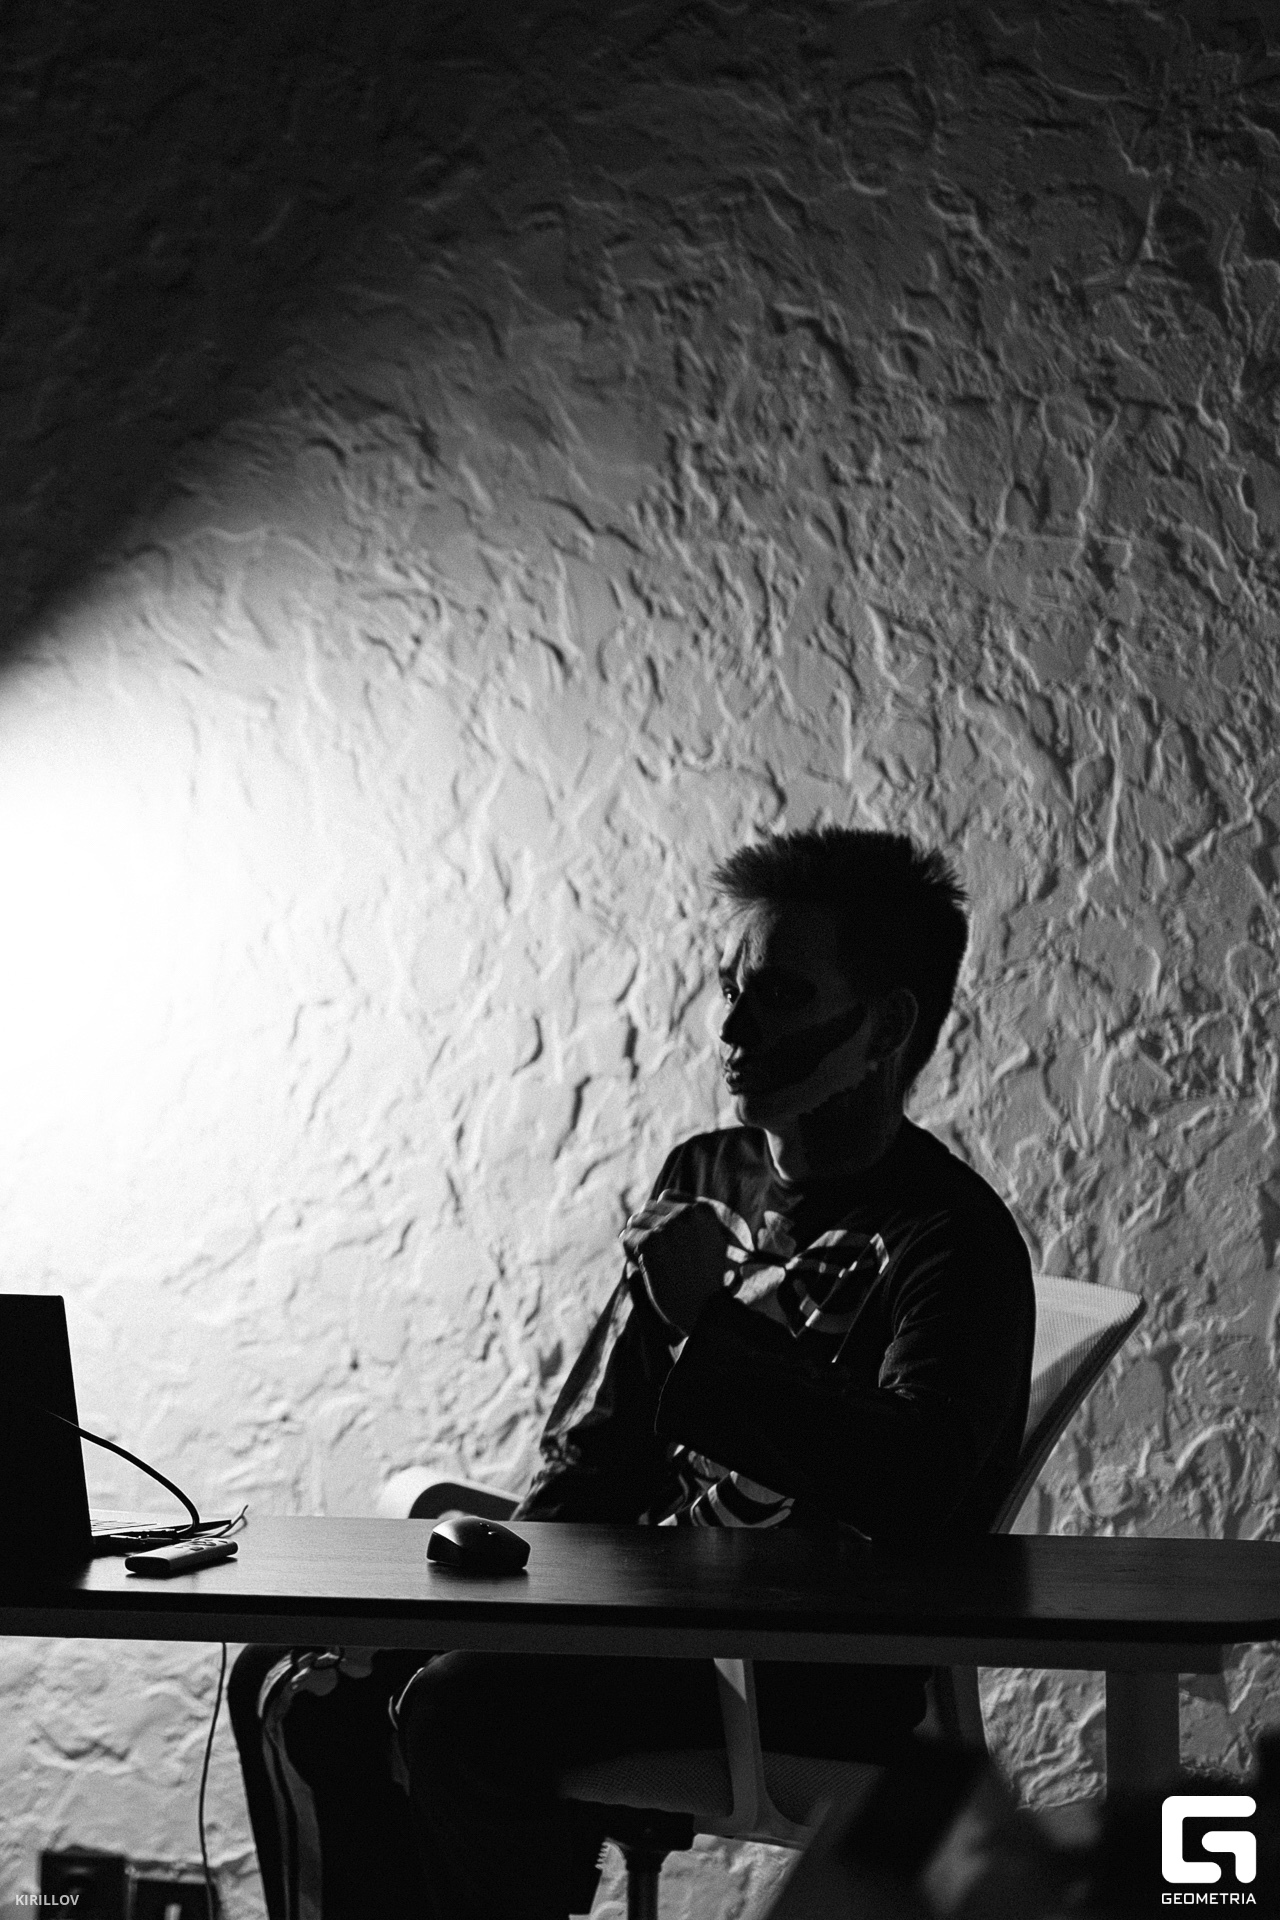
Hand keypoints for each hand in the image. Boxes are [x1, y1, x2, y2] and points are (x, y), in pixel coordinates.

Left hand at [620, 1199, 732, 1333]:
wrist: (703, 1310)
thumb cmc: (704, 1281)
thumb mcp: (710, 1242)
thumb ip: (692, 1220)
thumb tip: (659, 1202)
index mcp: (704, 1211)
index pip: (666, 1197)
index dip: (659, 1217)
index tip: (664, 1238)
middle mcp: (688, 1213)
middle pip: (648, 1208)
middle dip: (646, 1229)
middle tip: (654, 1254)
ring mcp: (669, 1225)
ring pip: (635, 1221)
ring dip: (637, 1241)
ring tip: (650, 1261)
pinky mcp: (652, 1241)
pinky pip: (627, 1238)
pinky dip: (630, 1254)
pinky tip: (644, 1267)